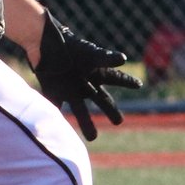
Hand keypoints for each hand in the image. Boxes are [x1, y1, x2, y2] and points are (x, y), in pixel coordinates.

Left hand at [34, 13, 142, 141]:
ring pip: (80, 109)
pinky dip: (56, 116)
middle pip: (102, 99)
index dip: (127, 81)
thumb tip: (123, 59)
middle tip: (119, 121)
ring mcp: (71, 89)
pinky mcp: (55, 92)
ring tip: (93, 138)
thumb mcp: (90, 54)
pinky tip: (58, 129)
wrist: (46, 46)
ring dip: (86, 123)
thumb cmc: (71, 47)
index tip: (139, 84)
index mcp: (96, 72)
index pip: (116, 78)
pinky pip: (56, 107)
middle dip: (111, 111)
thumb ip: (105, 58)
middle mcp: (86, 83)